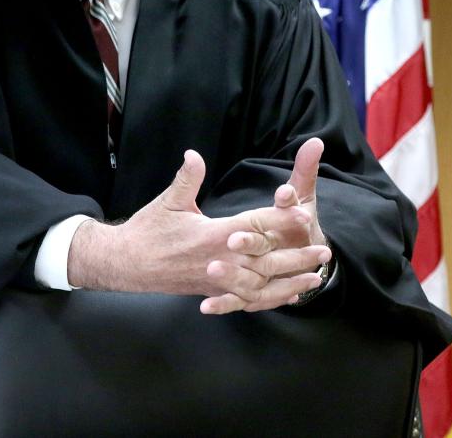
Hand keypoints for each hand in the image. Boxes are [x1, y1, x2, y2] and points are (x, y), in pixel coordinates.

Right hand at [67, 146, 328, 312]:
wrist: (127, 265)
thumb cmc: (147, 231)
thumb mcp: (167, 202)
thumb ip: (186, 178)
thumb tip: (194, 154)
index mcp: (211, 236)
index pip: (253, 226)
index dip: (279, 219)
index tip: (302, 213)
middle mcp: (219, 261)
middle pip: (265, 258)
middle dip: (295, 255)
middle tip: (324, 250)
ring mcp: (217, 280)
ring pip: (261, 283)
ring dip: (289, 281)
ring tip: (316, 278)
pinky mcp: (213, 291)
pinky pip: (247, 298)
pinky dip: (269, 299)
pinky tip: (287, 298)